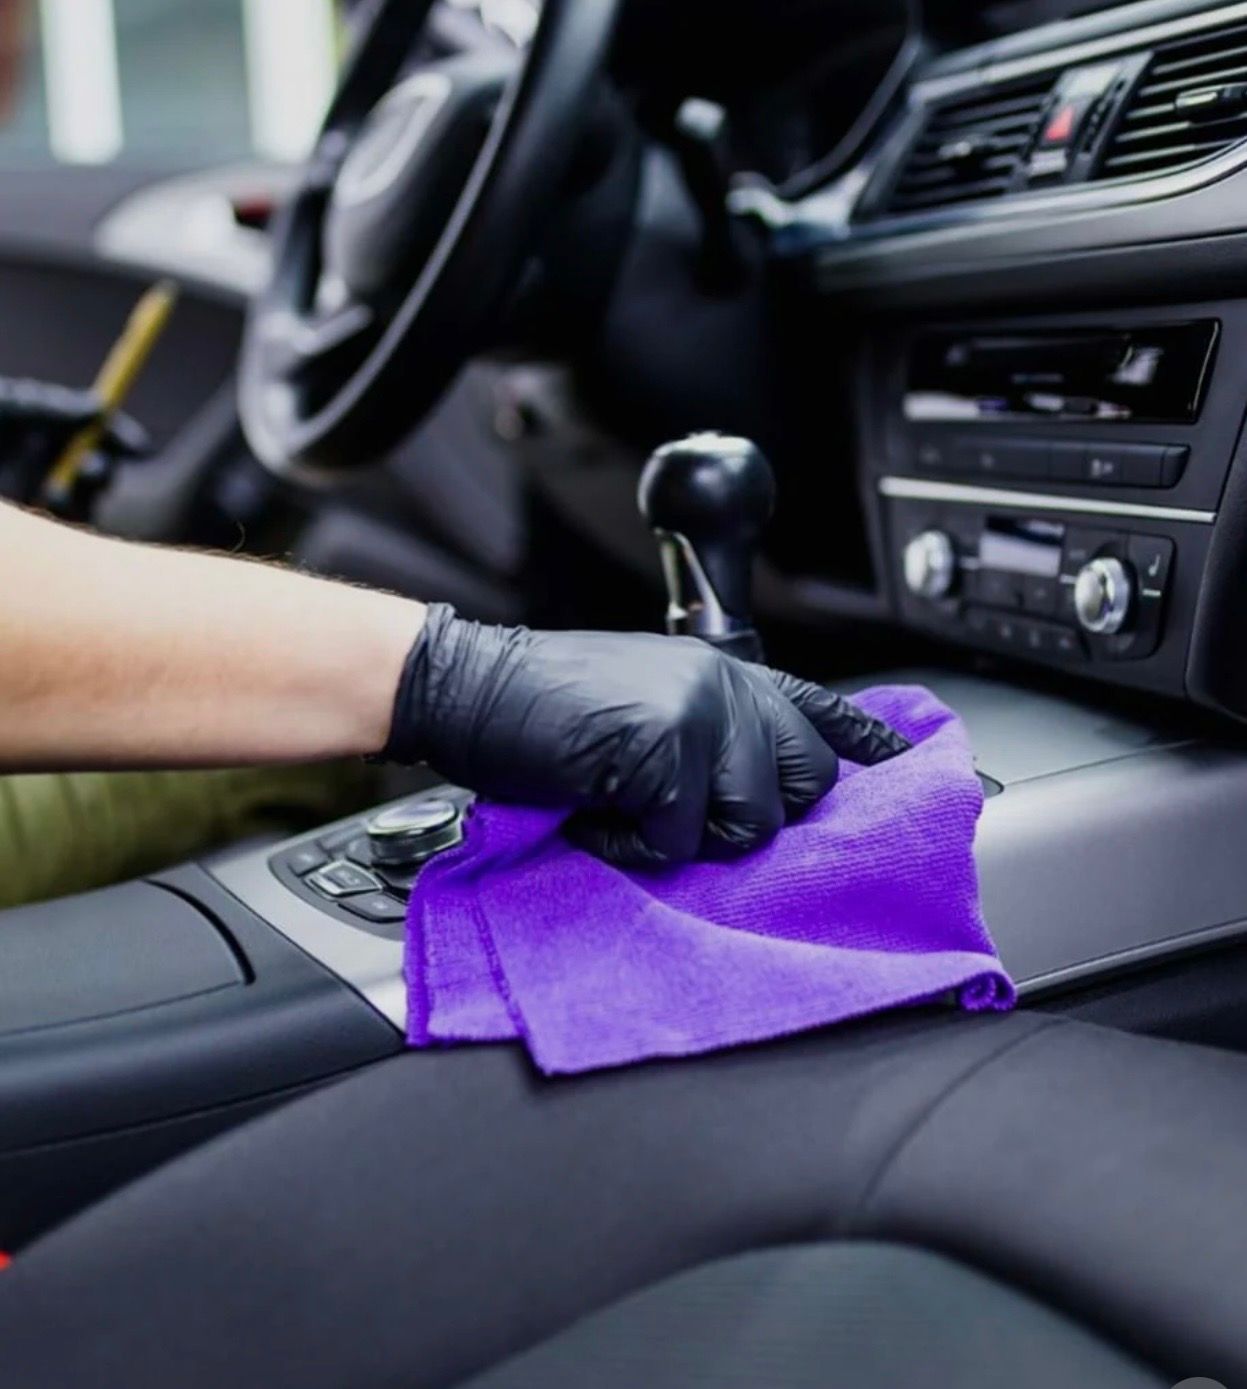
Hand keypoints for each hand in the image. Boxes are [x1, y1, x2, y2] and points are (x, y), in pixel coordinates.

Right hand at [381, 605, 909, 865]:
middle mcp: (726, 683)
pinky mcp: (668, 748)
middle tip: (669, 808)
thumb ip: (708, 728)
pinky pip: (678, 840)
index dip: (866, 743)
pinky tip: (592, 812)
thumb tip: (752, 789)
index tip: (902, 767)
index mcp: (723, 672)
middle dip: (743, 816)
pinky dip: (629, 846)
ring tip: (621, 805)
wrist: (469, 686)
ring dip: (681, 835)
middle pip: (802, 782)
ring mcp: (701, 711)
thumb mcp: (644, 702)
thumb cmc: (545, 707)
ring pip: (748, 821)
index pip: (818, 708)